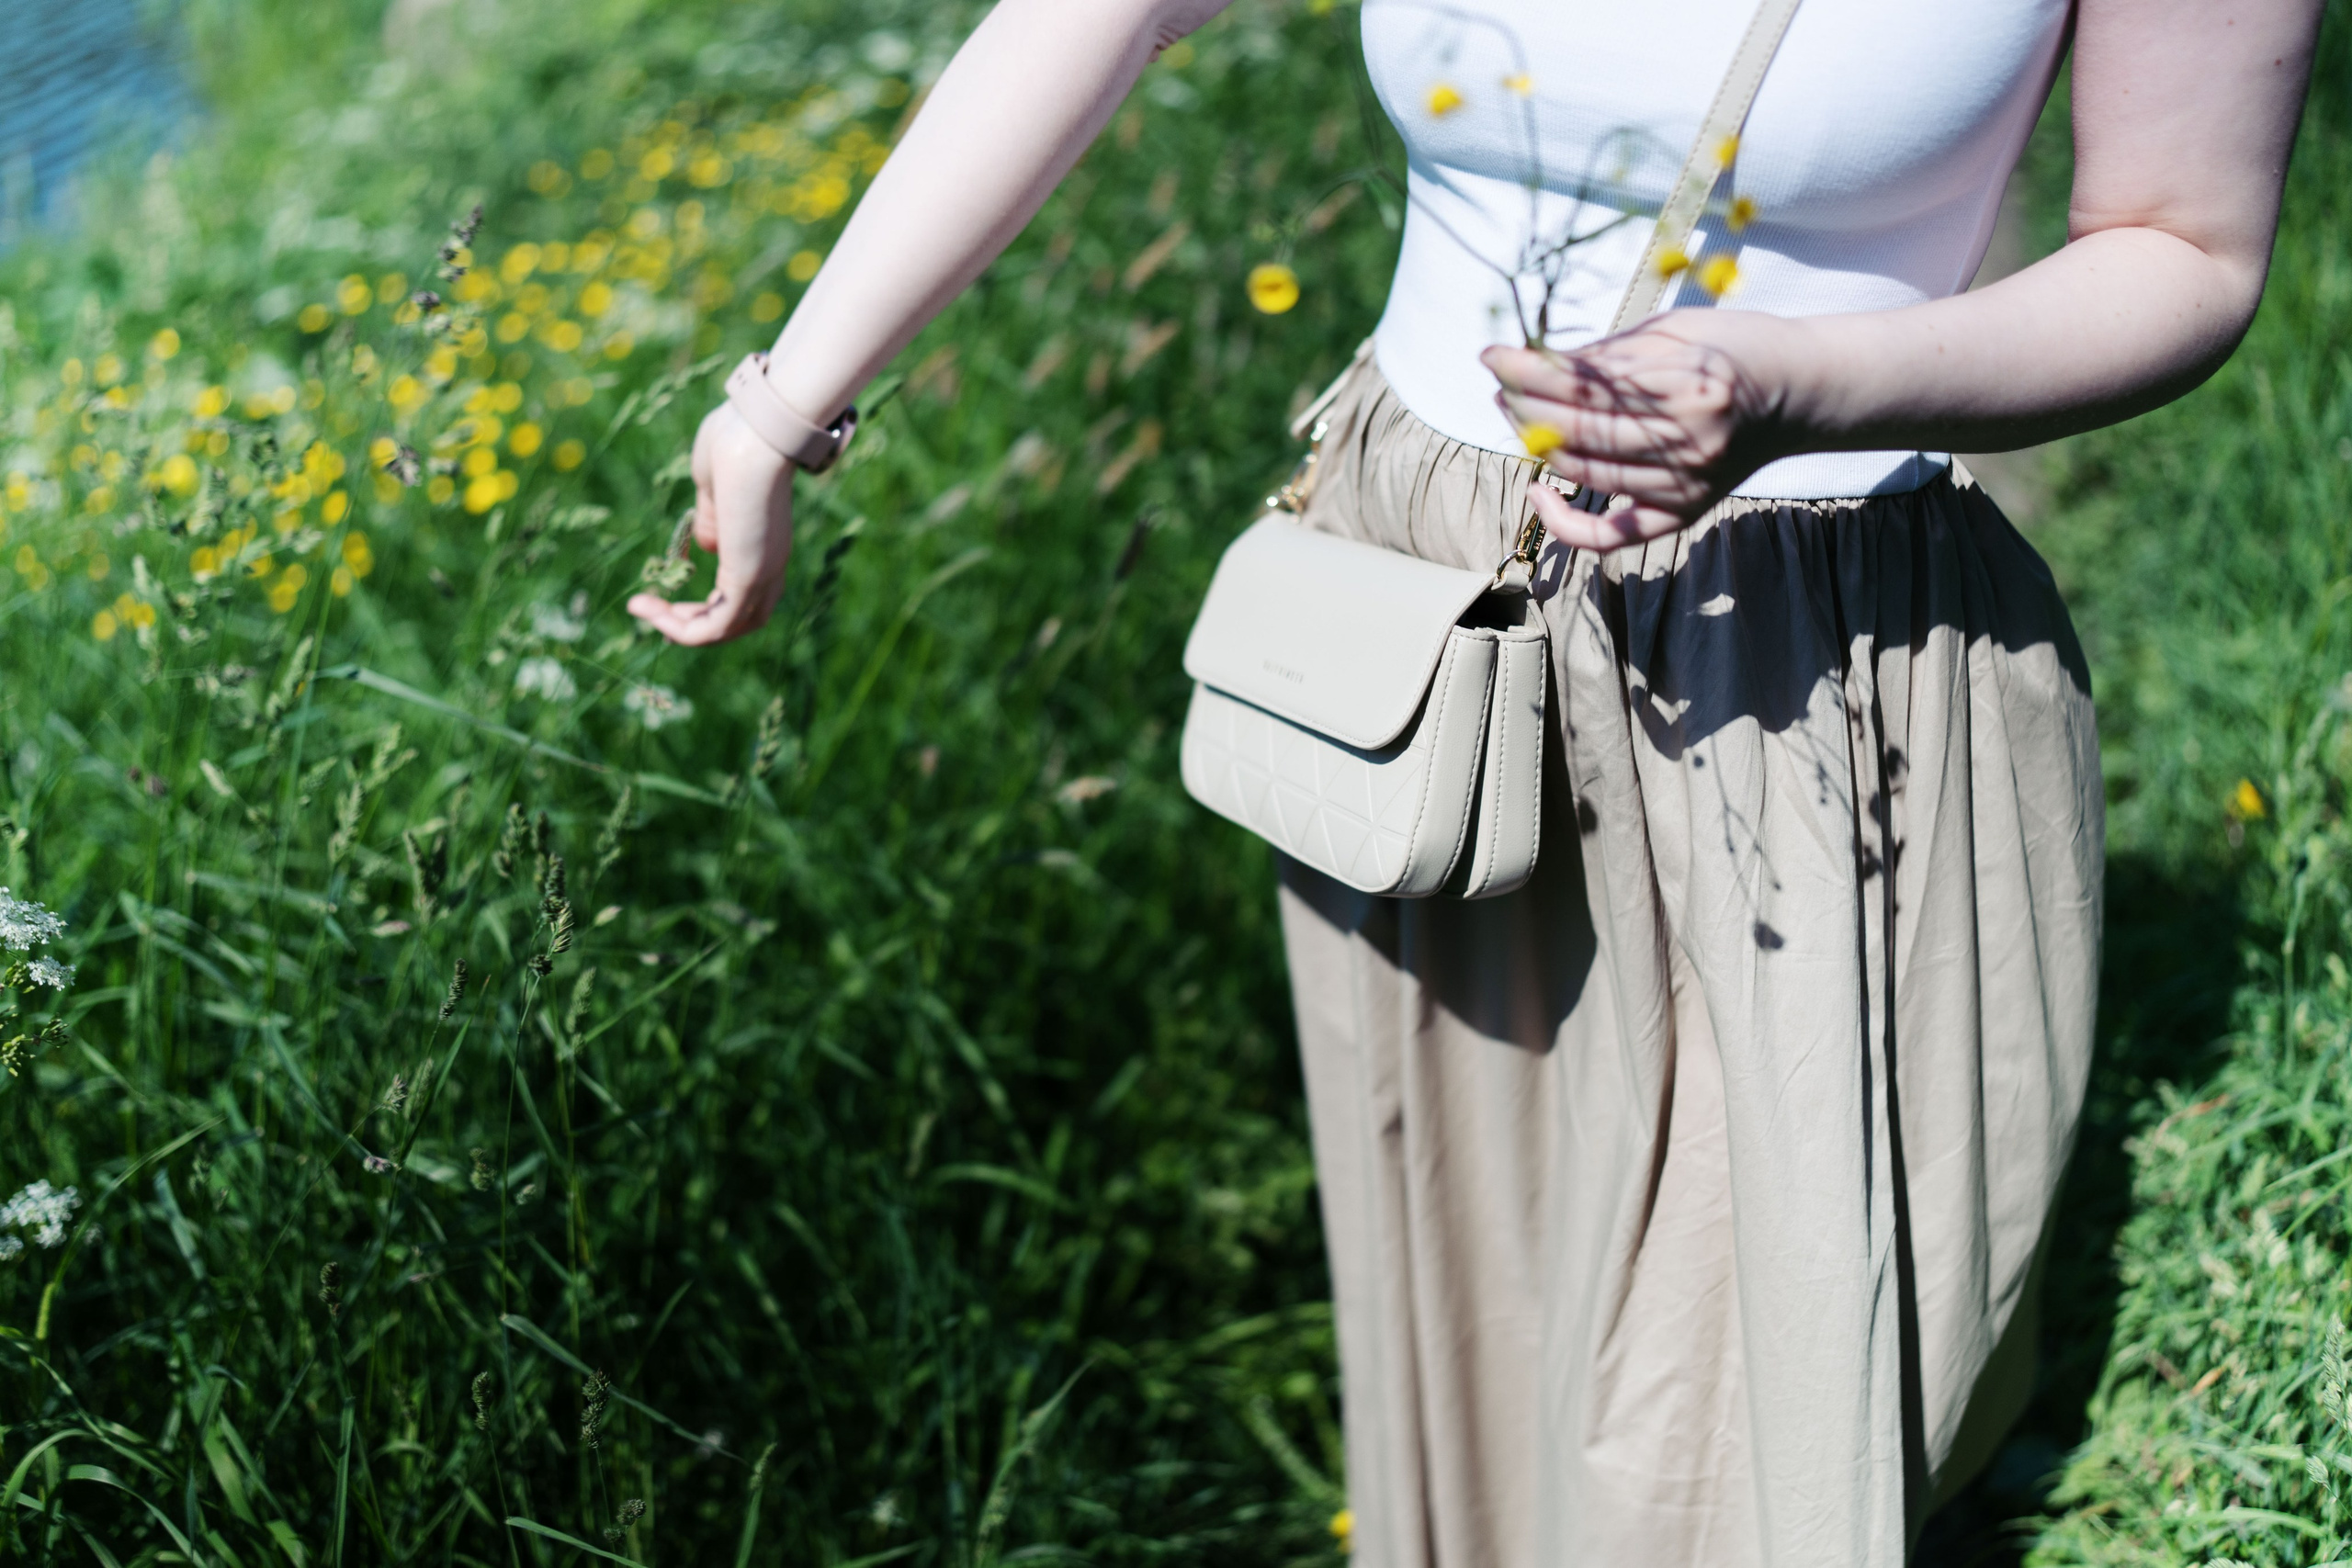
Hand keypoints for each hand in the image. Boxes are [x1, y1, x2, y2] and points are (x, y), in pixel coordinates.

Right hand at [625, 402, 795, 644]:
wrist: (755, 431)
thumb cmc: (736, 442)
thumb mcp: (717, 489)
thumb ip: (712, 519)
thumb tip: (706, 546)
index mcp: (764, 544)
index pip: (744, 595)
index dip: (706, 604)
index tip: (666, 595)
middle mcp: (770, 566)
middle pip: (738, 621)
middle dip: (692, 622)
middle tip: (651, 609)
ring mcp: (763, 574)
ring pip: (726, 629)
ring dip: (680, 628)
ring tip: (643, 609)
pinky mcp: (748, 578)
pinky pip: (714, 626)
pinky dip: (681, 629)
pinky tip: (648, 609)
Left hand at [1480, 310, 1798, 550]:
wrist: (1801, 392)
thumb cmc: (1736, 348)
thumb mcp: (1675, 329)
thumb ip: (1609, 354)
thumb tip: (1537, 362)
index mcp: (1687, 382)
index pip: (1583, 384)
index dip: (1527, 369)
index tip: (1492, 354)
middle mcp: (1687, 440)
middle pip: (1576, 429)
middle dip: (1523, 402)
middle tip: (1499, 381)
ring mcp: (1685, 484)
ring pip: (1583, 472)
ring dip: (1536, 443)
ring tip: (1514, 412)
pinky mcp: (1683, 512)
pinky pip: (1611, 536)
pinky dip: (1564, 521)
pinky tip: (1538, 490)